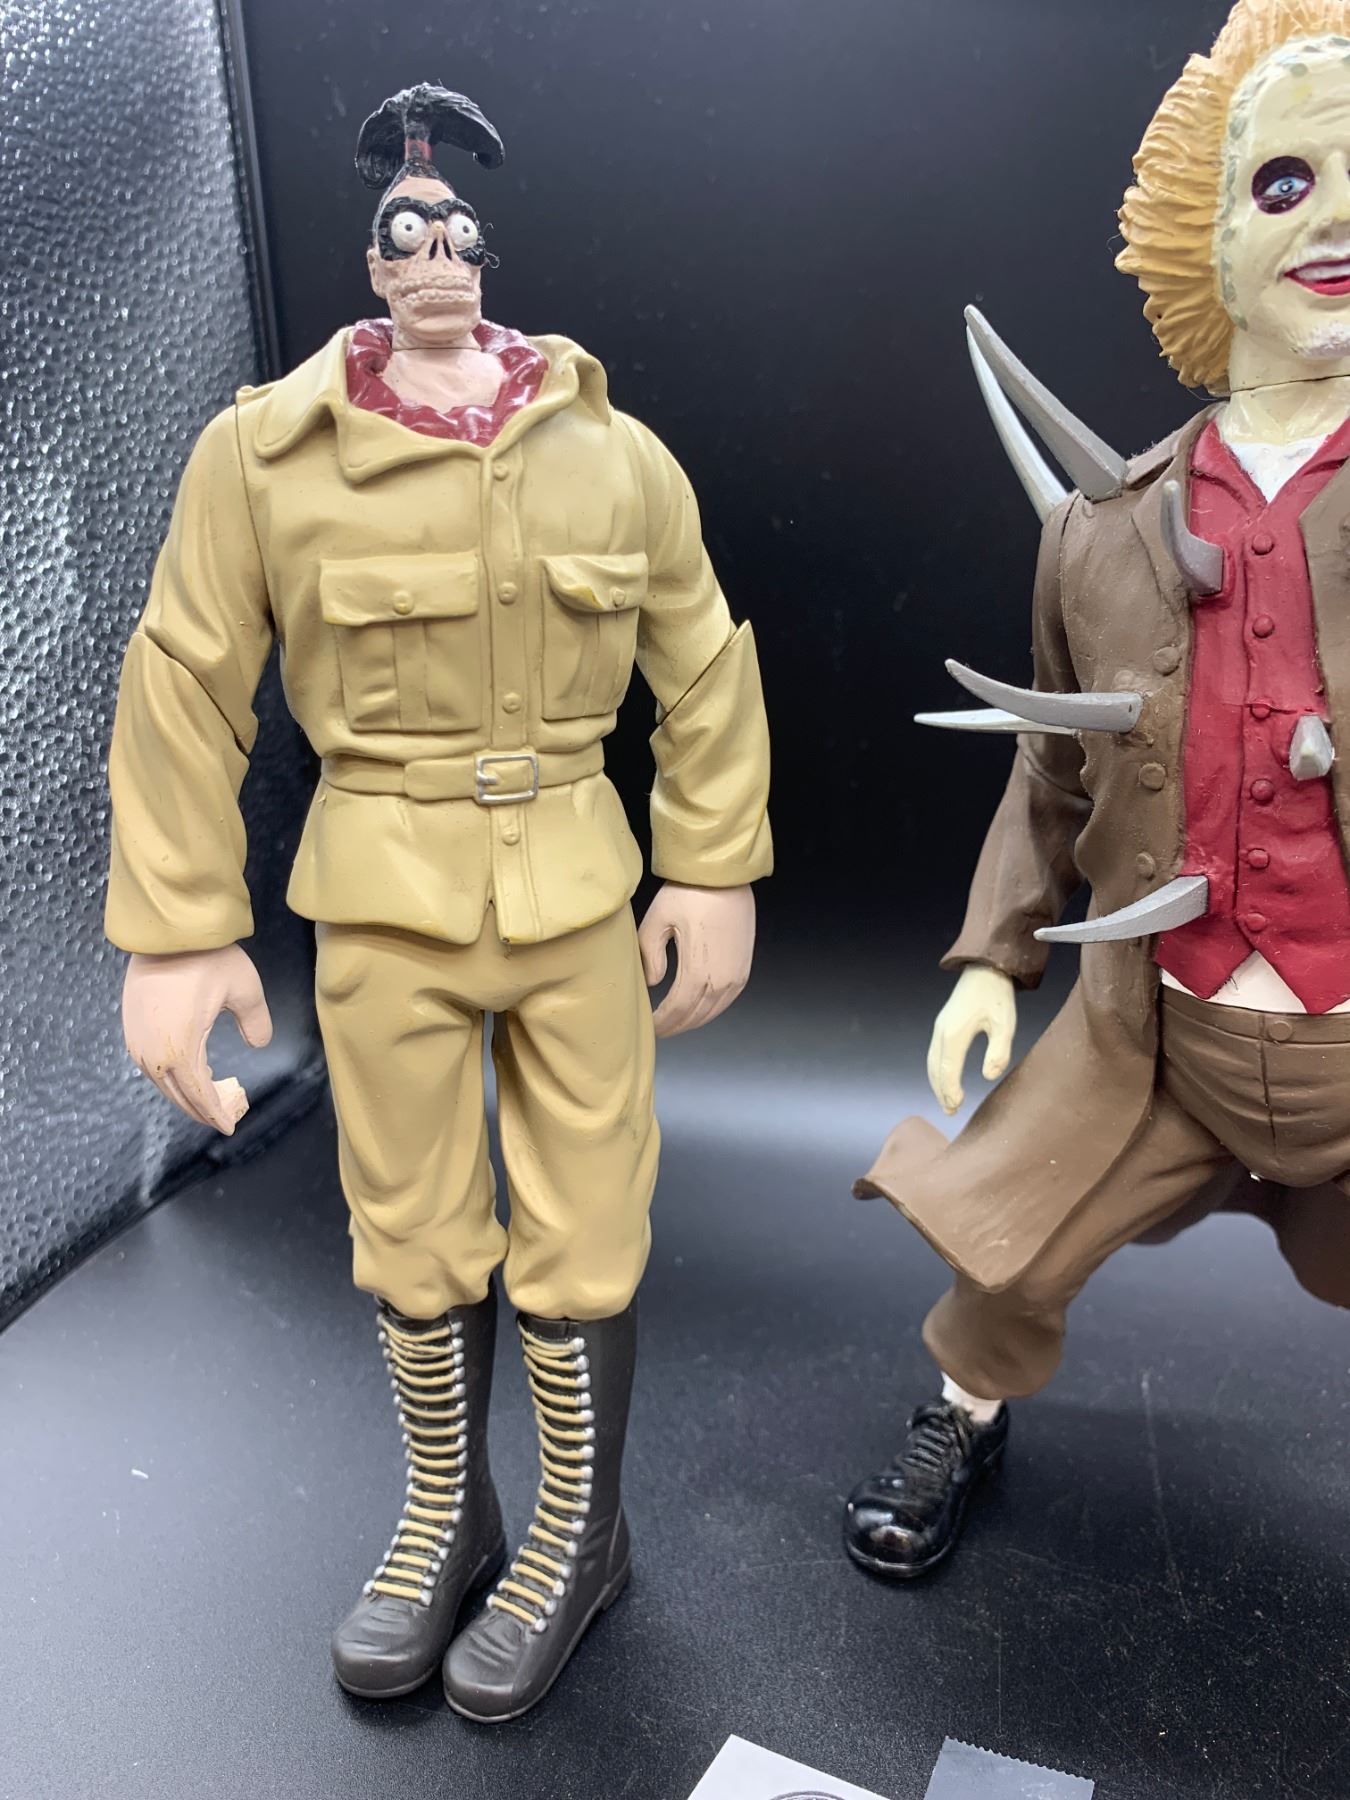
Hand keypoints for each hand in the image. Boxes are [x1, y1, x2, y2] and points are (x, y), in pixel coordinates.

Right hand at [122, 944, 272, 1134]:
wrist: (166, 931)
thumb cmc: (207, 958)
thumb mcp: (245, 990)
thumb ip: (256, 1022)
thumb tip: (260, 1044)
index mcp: (181, 1048)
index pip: (200, 1095)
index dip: (216, 1113)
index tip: (230, 1126)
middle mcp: (153, 1051)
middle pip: (178, 1094)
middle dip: (201, 1110)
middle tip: (223, 1118)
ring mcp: (137, 1039)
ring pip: (161, 1081)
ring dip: (184, 1094)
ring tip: (207, 1101)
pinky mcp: (130, 1027)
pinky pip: (149, 1064)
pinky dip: (169, 1076)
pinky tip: (185, 1074)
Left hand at [638, 882, 755, 1039]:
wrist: (724, 875)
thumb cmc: (689, 893)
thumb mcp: (657, 921)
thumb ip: (650, 956)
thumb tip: (653, 982)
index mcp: (699, 970)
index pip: (678, 1010)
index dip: (663, 1023)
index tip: (649, 1026)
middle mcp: (722, 978)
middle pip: (695, 1016)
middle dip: (675, 1026)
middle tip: (659, 1029)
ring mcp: (737, 974)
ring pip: (713, 1011)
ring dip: (693, 1020)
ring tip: (675, 1022)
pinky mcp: (744, 968)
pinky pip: (726, 1000)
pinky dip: (710, 1009)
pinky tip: (697, 1008)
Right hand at [926, 965, 1015, 1115]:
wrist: (986, 968)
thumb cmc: (997, 996)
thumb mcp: (1005, 1025)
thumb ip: (999, 1052)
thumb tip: (988, 1077)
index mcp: (955, 1034)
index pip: (948, 1070)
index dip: (950, 1091)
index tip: (957, 1107)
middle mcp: (942, 1032)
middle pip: (936, 1069)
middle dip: (941, 1092)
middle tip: (951, 1111)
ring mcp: (940, 1027)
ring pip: (932, 1061)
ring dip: (937, 1082)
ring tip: (947, 1100)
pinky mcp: (944, 1024)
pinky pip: (935, 1052)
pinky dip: (937, 1070)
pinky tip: (946, 1076)